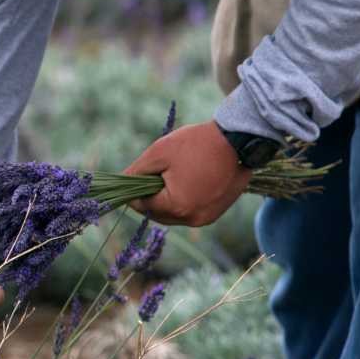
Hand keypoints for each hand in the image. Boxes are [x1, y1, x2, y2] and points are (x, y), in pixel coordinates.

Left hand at [124, 121, 252, 226]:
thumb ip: (137, 172)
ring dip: (166, 201)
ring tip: (168, 177)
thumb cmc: (195, 143)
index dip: (134, 193)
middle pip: (158, 214)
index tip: (132, 180)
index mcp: (177, 207)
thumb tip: (122, 182)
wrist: (236, 139)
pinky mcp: (216, 213)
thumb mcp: (158, 153)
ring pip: (174, 215)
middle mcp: (193, 219)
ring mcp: (207, 218)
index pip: (144, 206)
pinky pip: (190, 212)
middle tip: (149, 177)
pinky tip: (184, 182)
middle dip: (150, 198)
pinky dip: (183, 201)